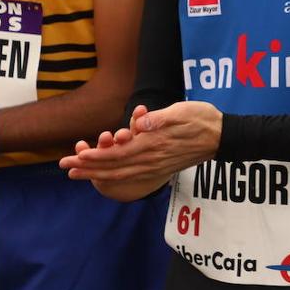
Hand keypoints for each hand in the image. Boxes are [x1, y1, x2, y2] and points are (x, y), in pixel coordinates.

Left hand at [60, 100, 222, 184]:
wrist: (223, 137)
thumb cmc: (203, 119)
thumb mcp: (183, 111)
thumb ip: (161, 118)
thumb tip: (141, 123)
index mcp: (154, 144)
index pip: (118, 154)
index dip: (96, 156)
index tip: (76, 156)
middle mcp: (152, 159)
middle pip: (114, 167)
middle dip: (89, 168)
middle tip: (66, 167)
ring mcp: (157, 166)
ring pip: (121, 174)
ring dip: (98, 174)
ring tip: (79, 174)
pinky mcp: (161, 168)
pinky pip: (133, 176)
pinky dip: (115, 177)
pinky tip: (107, 177)